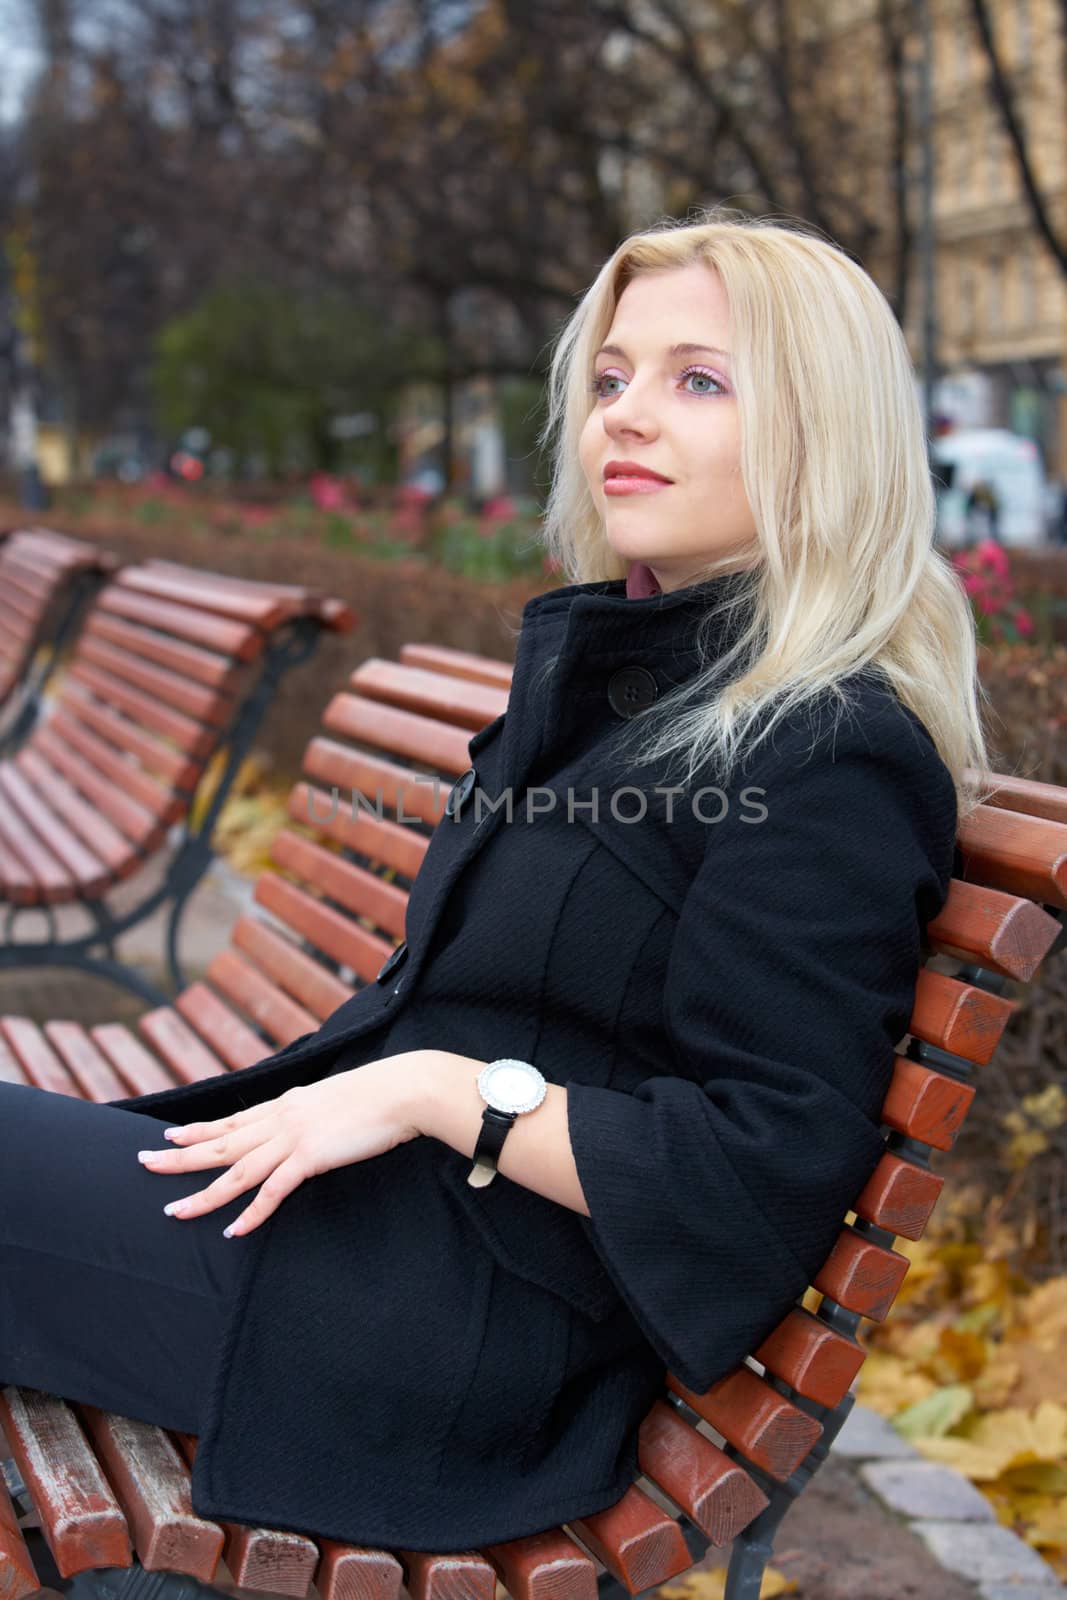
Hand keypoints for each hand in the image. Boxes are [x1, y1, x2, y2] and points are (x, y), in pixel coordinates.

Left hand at [135, 1051, 436, 1236]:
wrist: (402, 1090)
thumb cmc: (378, 1095)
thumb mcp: (335, 1100)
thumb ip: (314, 1113)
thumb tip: (310, 1126)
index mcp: (286, 1104)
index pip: (233, 1121)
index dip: (199, 1130)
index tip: (170, 1136)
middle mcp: (281, 1119)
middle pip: (221, 1143)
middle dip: (180, 1156)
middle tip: (144, 1164)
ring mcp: (293, 1137)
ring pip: (236, 1170)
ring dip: (203, 1193)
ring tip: (174, 1210)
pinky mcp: (310, 1157)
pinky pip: (273, 1191)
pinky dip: (252, 1213)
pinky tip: (234, 1231)